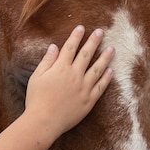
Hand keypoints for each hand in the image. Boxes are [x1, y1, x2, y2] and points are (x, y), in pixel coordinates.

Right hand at [18, 26, 114, 142]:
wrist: (44, 122)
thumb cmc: (36, 99)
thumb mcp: (37, 77)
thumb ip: (47, 61)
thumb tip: (54, 46)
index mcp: (61, 68)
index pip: (70, 47)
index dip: (76, 37)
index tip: (81, 28)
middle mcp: (74, 75)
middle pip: (86, 54)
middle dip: (94, 41)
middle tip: (100, 32)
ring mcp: (84, 88)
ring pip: (97, 69)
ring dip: (105, 58)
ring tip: (112, 49)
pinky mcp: (89, 100)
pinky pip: (100, 87)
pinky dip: (106, 78)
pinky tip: (110, 71)